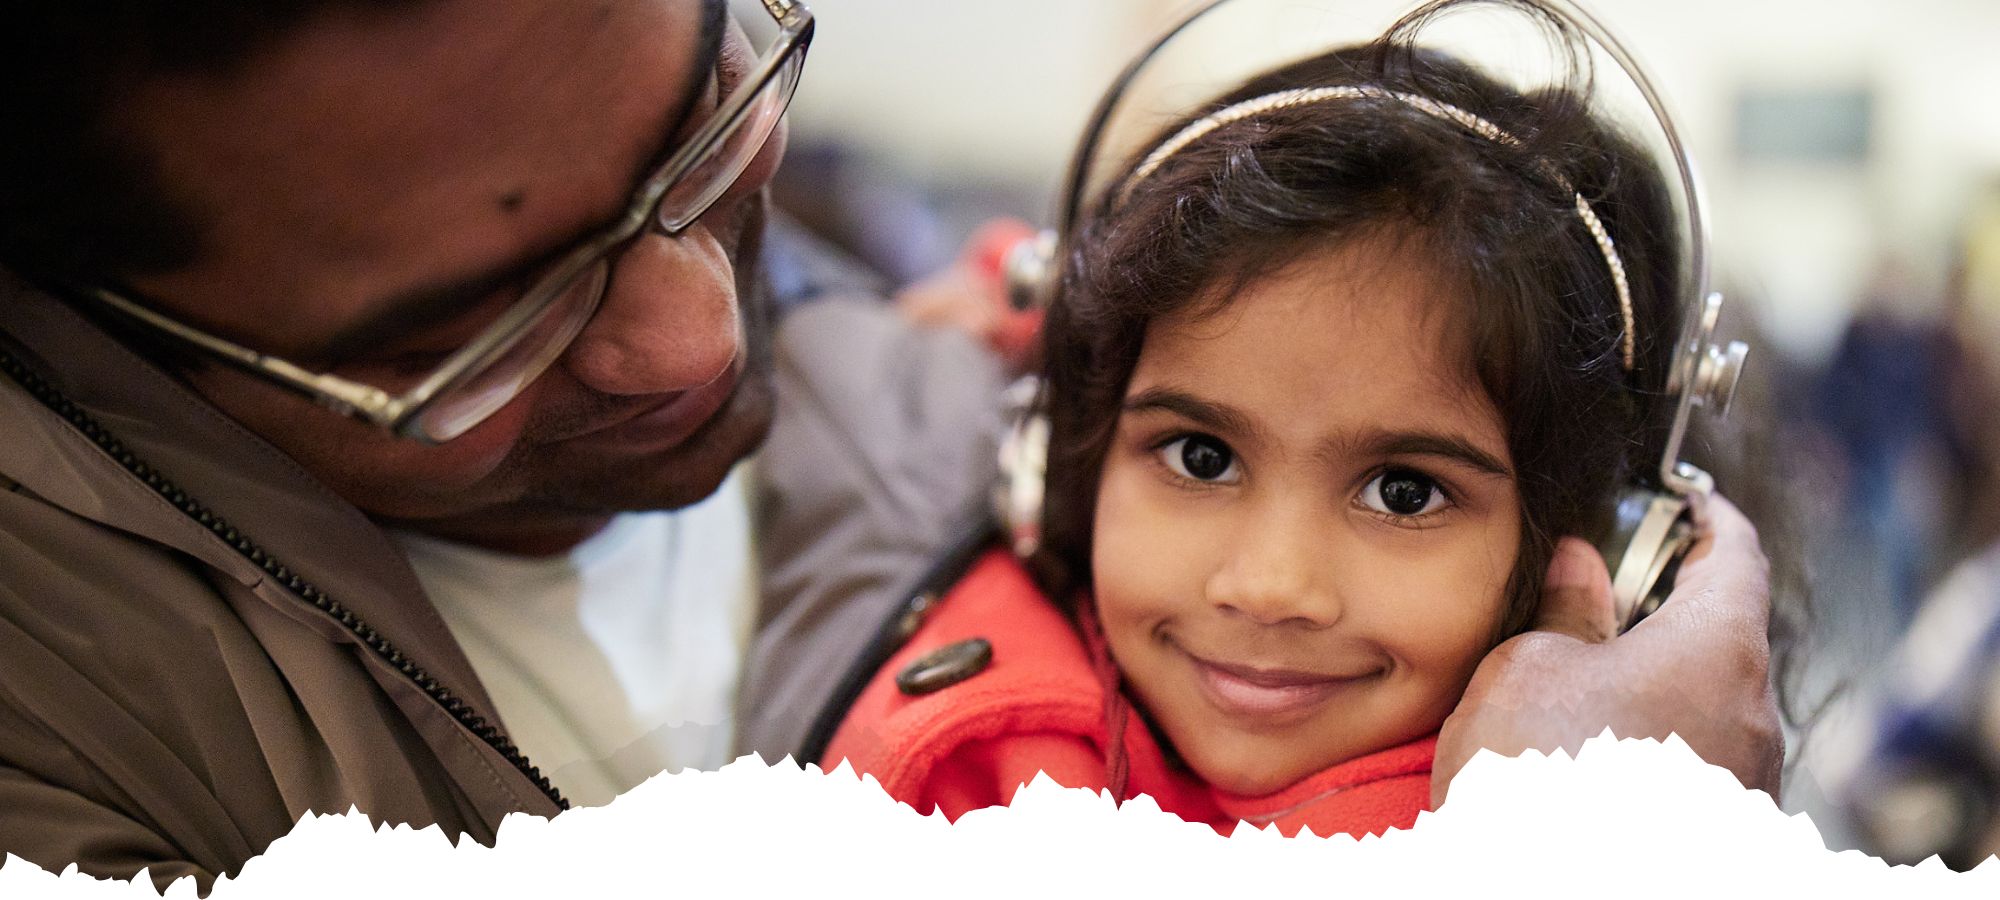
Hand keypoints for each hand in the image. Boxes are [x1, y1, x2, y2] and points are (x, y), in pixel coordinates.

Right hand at [1431, 494, 1781, 806]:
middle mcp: (1753, 714)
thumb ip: (1566, 608)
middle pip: (1722, 637)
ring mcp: (1745, 781)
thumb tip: (1579, 568)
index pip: (1738, 557)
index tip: (1693, 500)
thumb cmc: (1541, 777)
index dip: (1712, 519)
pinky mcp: (1722, 831)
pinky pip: (1695, 763)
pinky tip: (1590, 750)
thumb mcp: (1529, 665)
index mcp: (1720, 649)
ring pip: (1708, 705)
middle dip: (1666, 611)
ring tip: (1581, 681)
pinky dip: (1653, 740)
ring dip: (1655, 683)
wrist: (1548, 887)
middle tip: (1609, 590)